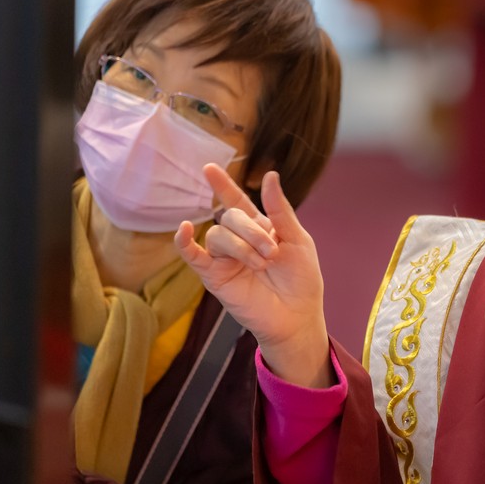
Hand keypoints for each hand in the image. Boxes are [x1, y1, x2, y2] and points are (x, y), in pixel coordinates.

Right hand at [175, 164, 332, 387]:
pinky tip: (183, 230)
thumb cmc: (301, 279)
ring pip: (217, 234)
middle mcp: (239, 240)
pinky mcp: (214, 276)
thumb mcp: (298, 239)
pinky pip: (193, 255)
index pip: (237, 201)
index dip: (223, 185)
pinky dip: (184, 242)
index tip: (210, 168)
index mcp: (260, 227)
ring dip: (241, 246)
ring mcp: (224, 258)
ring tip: (262, 265)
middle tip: (272, 253)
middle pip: (231, 217)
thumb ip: (280, 210)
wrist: (298, 315)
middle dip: (252, 232)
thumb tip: (269, 175)